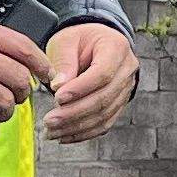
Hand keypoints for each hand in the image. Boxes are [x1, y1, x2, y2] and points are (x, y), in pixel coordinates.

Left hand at [42, 20, 140, 140]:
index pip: (103, 73)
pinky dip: (84, 132)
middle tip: (49, 121)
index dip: (81, 89)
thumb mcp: (66, 41)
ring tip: (51, 132)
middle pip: (104, 98)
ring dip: (77, 127)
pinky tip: (64, 136)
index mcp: (116, 47)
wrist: (94, 43)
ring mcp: (126, 89)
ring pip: (105, 115)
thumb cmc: (78, 40)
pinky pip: (105, 123)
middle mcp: (127, 69)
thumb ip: (64, 63)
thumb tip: (59, 87)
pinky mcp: (120, 104)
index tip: (57, 98)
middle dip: (75, 113)